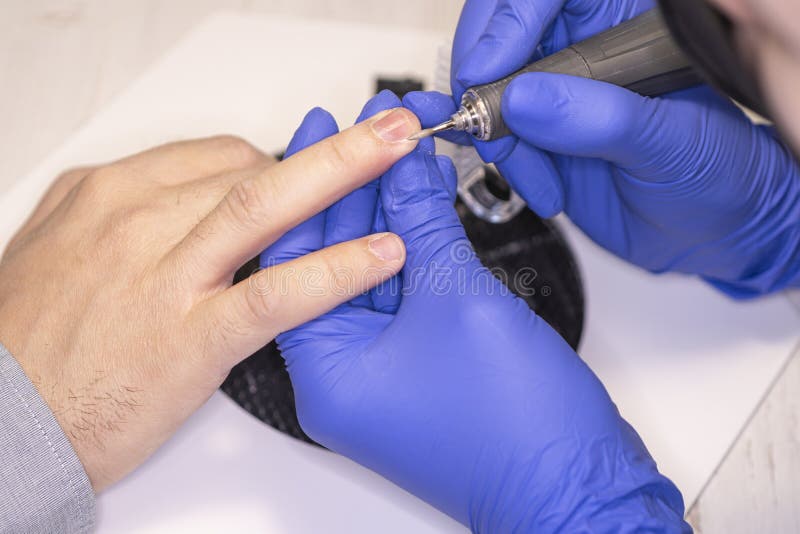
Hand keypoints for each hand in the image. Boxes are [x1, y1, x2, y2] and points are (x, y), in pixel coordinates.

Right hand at [0, 108, 419, 490]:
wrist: (6, 422)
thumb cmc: (29, 344)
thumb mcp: (54, 250)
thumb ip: (113, 216)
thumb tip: (164, 194)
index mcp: (109, 194)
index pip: (219, 158)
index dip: (282, 163)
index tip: (318, 171)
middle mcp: (139, 220)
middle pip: (253, 169)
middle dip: (331, 148)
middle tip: (388, 128)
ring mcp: (167, 276)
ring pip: (266, 209)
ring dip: (344, 177)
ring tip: (402, 157)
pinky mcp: (190, 336)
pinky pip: (274, 294)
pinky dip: (334, 270)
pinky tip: (381, 256)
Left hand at [264, 92, 688, 530]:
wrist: (577, 488)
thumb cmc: (516, 428)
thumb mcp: (459, 302)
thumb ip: (423, 224)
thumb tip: (403, 167)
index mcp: (328, 374)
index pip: (297, 258)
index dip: (312, 183)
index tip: (324, 128)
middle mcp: (344, 377)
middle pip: (331, 260)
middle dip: (357, 188)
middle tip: (369, 125)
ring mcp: (381, 372)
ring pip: (370, 272)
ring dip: (388, 210)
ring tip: (397, 146)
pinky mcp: (415, 366)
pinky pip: (401, 293)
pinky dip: (413, 245)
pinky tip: (420, 197)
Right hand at [404, 0, 799, 295]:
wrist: (709, 231)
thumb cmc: (715, 172)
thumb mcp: (671, 142)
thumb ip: (602, 118)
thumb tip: (523, 98)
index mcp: (628, 25)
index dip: (510, 20)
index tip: (489, 68)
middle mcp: (586, 50)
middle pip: (505, 32)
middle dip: (486, 76)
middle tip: (485, 119)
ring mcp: (558, 94)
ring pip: (492, 89)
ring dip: (497, 135)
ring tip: (537, 176)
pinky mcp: (539, 136)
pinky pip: (495, 133)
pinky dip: (496, 157)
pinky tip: (532, 182)